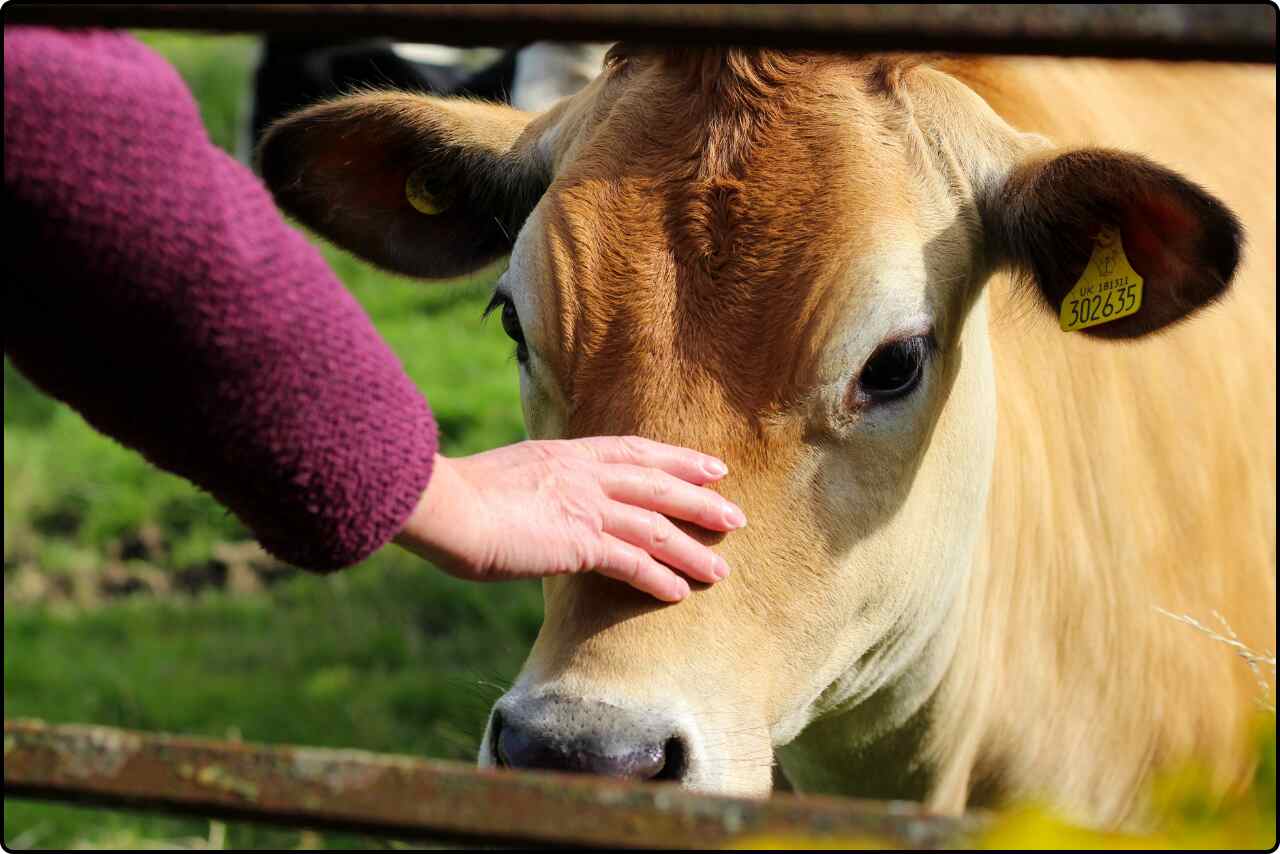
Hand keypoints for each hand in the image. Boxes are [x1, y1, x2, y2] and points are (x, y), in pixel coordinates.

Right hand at [394, 437, 745, 601]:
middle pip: (659, 485)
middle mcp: (584, 475)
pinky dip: (659, 577)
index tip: (711, 468)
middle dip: (701, 502)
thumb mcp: (507, 479)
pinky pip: (631, 561)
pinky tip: (680, 593)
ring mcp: (584, 506)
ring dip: (691, 549)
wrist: (445, 506)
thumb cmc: (461, 499)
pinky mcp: (578, 541)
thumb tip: (545, 506)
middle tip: (735, 517)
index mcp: (567, 454)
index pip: (636, 452)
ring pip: (655, 527)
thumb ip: (537, 488)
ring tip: (721, 570)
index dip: (678, 460)